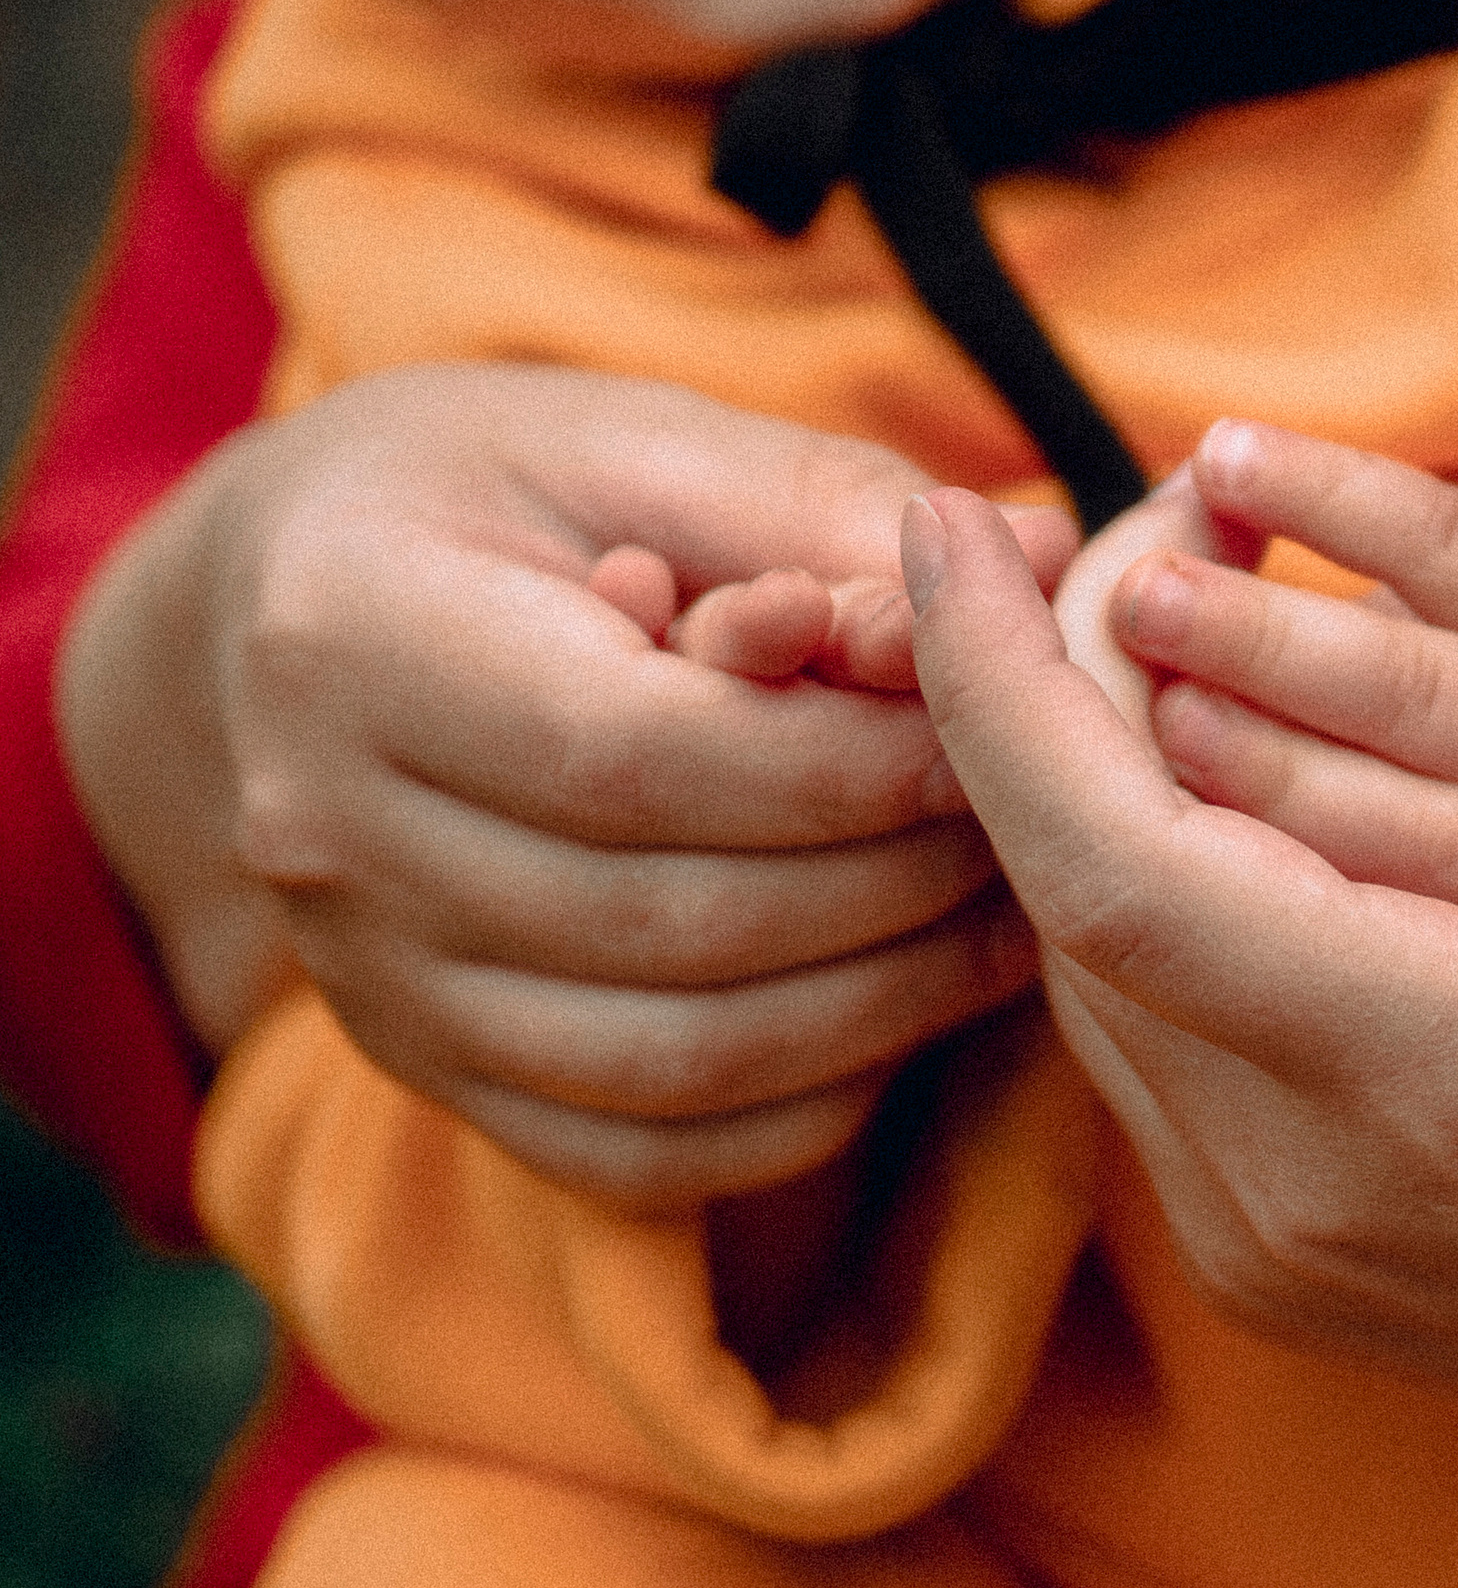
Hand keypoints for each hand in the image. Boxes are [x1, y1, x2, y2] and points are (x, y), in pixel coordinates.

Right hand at [58, 364, 1073, 1206]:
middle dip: (895, 880)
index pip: (639, 754)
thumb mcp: (641, 436)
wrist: (290, 595)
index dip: (849, 762)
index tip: (992, 729)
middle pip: (671, 920)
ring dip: (881, 1004)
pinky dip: (797, 1103)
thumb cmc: (494, 486)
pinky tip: (899, 1009)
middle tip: (1031, 822)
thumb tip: (1038, 571)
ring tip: (1002, 913)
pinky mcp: (420, 1066)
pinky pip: (634, 1151)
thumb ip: (824, 507)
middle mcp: (326, 834)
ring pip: (670, 1061)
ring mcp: (363, 978)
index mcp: (356, 636)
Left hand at [908, 289, 1457, 1546]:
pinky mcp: (1272, 1267)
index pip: (1108, 868)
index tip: (942, 519)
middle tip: (1120, 519)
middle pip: (1071, 901)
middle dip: (1050, 691)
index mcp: (1431, 1085)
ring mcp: (1271, 1255)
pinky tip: (1191, 778)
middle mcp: (1301, 1200)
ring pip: (1084, 972)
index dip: (995, 682)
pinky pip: (1138, 1038)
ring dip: (1088, 785)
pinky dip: (1139, 887)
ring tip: (1139, 619)